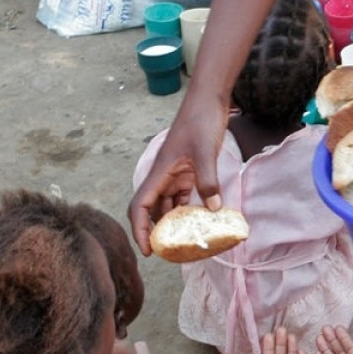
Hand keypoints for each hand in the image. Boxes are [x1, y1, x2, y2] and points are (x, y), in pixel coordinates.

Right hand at [128, 89, 227, 253]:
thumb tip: (212, 209)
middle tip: (169, 253)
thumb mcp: (205, 151)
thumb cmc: (201, 121)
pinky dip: (188, 211)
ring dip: (173, 223)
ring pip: (168, 206)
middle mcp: (163, 176)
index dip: (140, 229)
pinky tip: (200, 223)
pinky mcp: (189, 172)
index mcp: (159, 172)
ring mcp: (176, 174)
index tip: (148, 250)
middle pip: (151, 210)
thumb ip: (208, 180)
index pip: (140, 206)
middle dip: (155, 232)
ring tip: (184, 243)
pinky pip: (184, 197)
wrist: (208, 100)